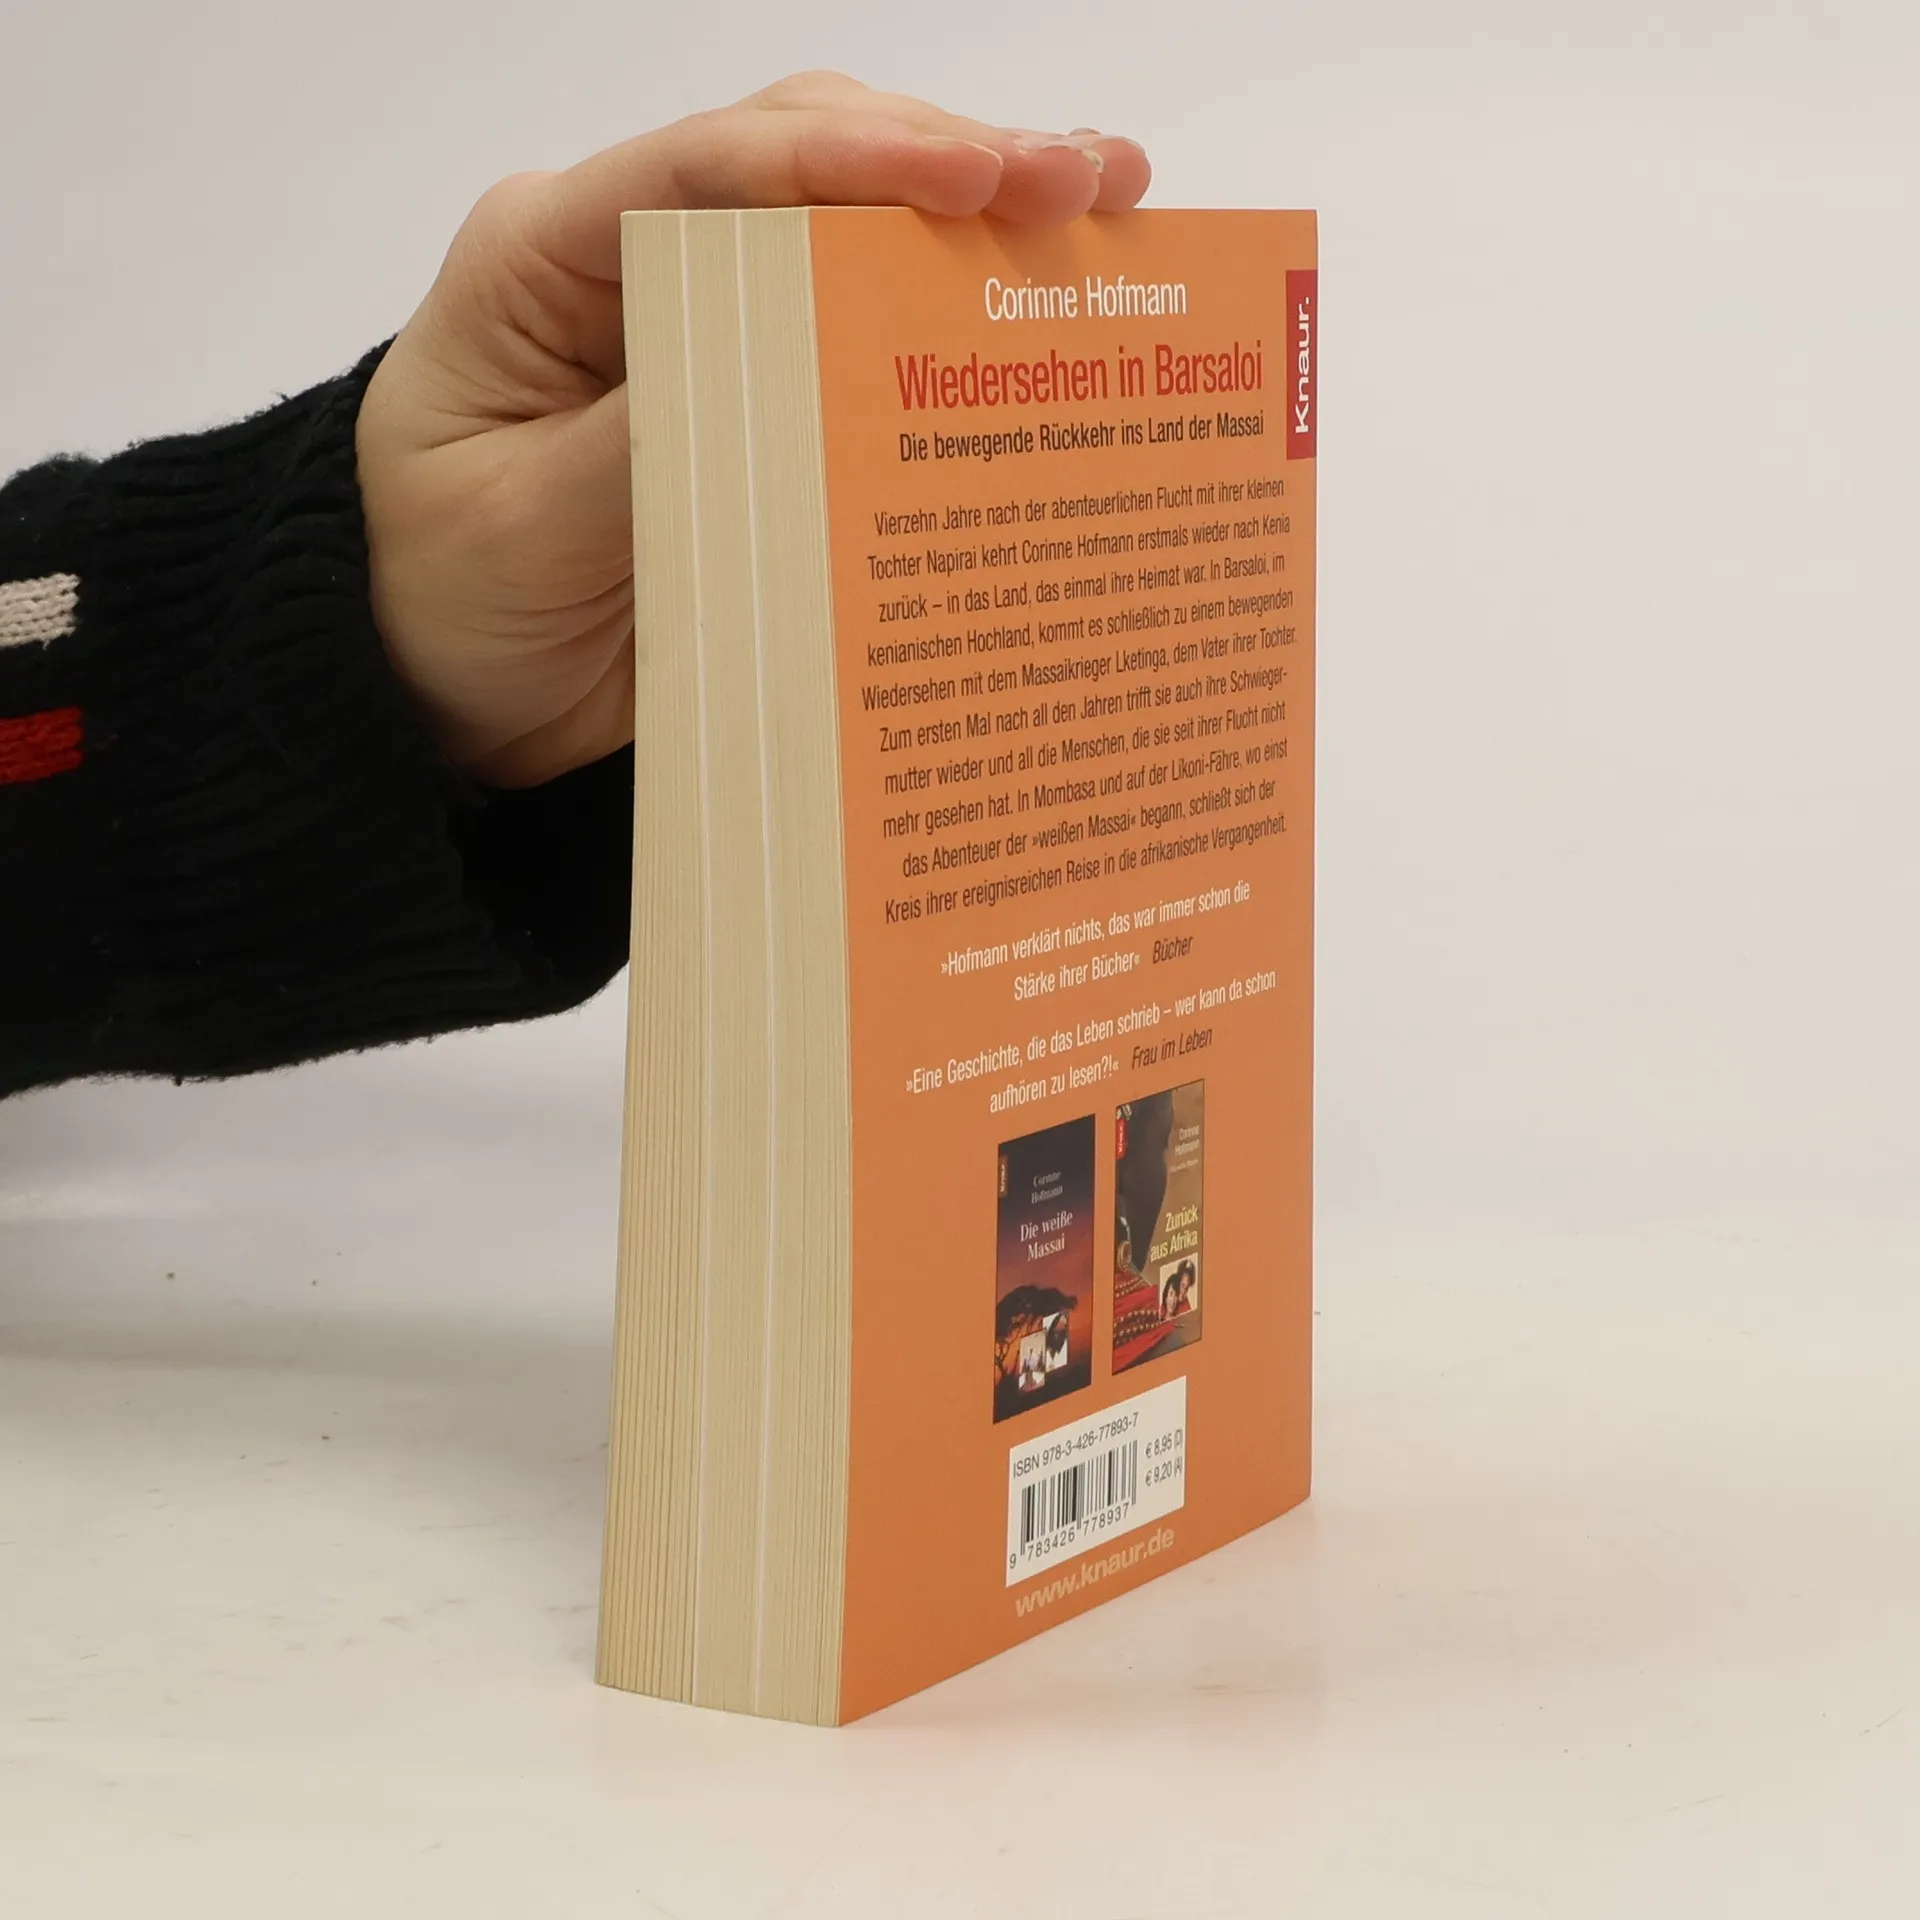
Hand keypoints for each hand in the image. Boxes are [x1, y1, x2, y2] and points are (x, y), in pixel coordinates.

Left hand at [355, 72, 1151, 788]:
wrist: (435, 691)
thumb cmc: (440, 599)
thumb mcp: (523, 530)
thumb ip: (647, 446)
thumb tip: (783, 374)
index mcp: (546, 257)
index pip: (710, 169)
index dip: (855, 160)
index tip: (982, 178)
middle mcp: (632, 264)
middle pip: (801, 166)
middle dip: (952, 161)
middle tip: (1093, 181)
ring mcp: (696, 328)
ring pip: (844, 232)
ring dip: (972, 219)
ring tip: (1110, 208)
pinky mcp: (748, 403)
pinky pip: (853, 341)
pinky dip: (943, 319)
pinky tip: (1036, 307)